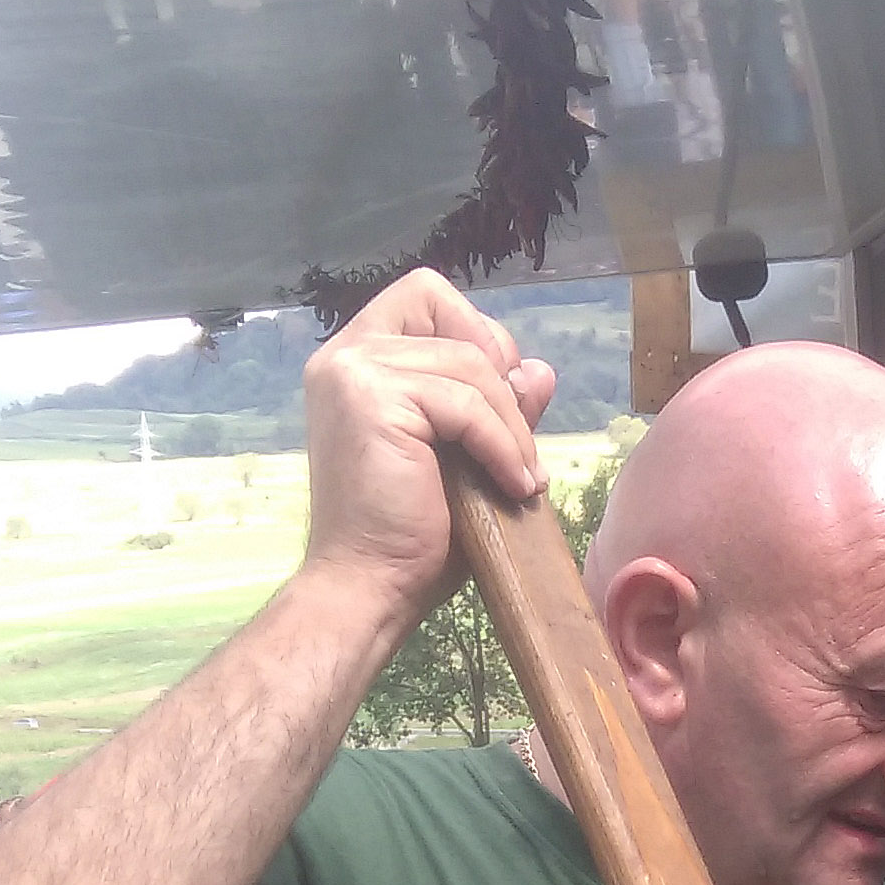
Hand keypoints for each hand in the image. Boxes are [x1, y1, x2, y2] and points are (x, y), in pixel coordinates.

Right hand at [299, 273, 555, 646]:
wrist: (370, 588)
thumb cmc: (409, 537)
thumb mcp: (465, 460)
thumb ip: (496, 409)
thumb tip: (540, 370)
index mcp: (356, 361)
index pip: (425, 297)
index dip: (473, 332)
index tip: (497, 400)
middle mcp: (345, 354)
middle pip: (446, 309)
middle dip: (496, 368)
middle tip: (513, 438)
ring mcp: (353, 372)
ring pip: (468, 362)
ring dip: (511, 423)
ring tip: (522, 479)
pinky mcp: (372, 398)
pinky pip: (467, 402)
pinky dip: (503, 443)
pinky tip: (514, 485)